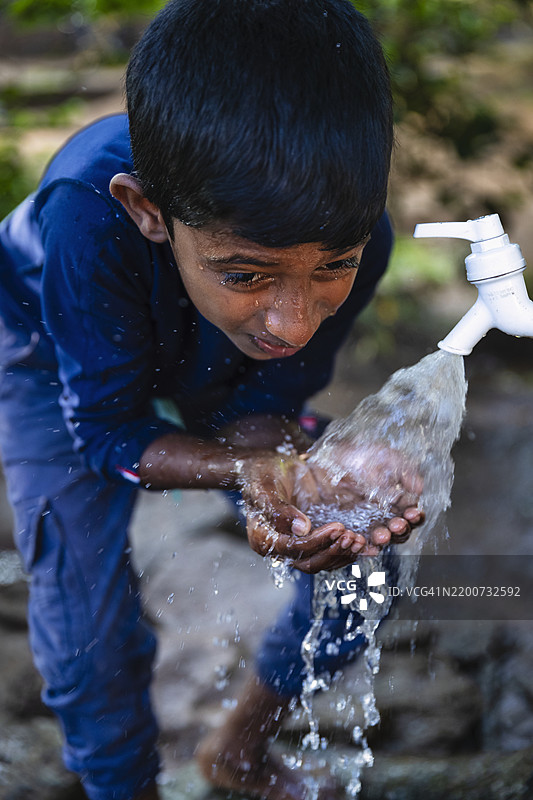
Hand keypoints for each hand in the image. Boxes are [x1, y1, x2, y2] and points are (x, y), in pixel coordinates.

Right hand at [239, 449, 423, 573]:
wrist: (269, 465)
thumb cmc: (262, 473)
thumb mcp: (265, 486)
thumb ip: (279, 509)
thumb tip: (301, 528)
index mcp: (264, 540)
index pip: (294, 550)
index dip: (317, 542)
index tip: (336, 527)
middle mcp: (282, 548)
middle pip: (311, 562)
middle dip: (335, 550)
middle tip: (352, 535)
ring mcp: (299, 546)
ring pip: (325, 560)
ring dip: (345, 552)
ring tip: (361, 538)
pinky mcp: (314, 539)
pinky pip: (334, 550)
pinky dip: (350, 548)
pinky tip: (366, 540)